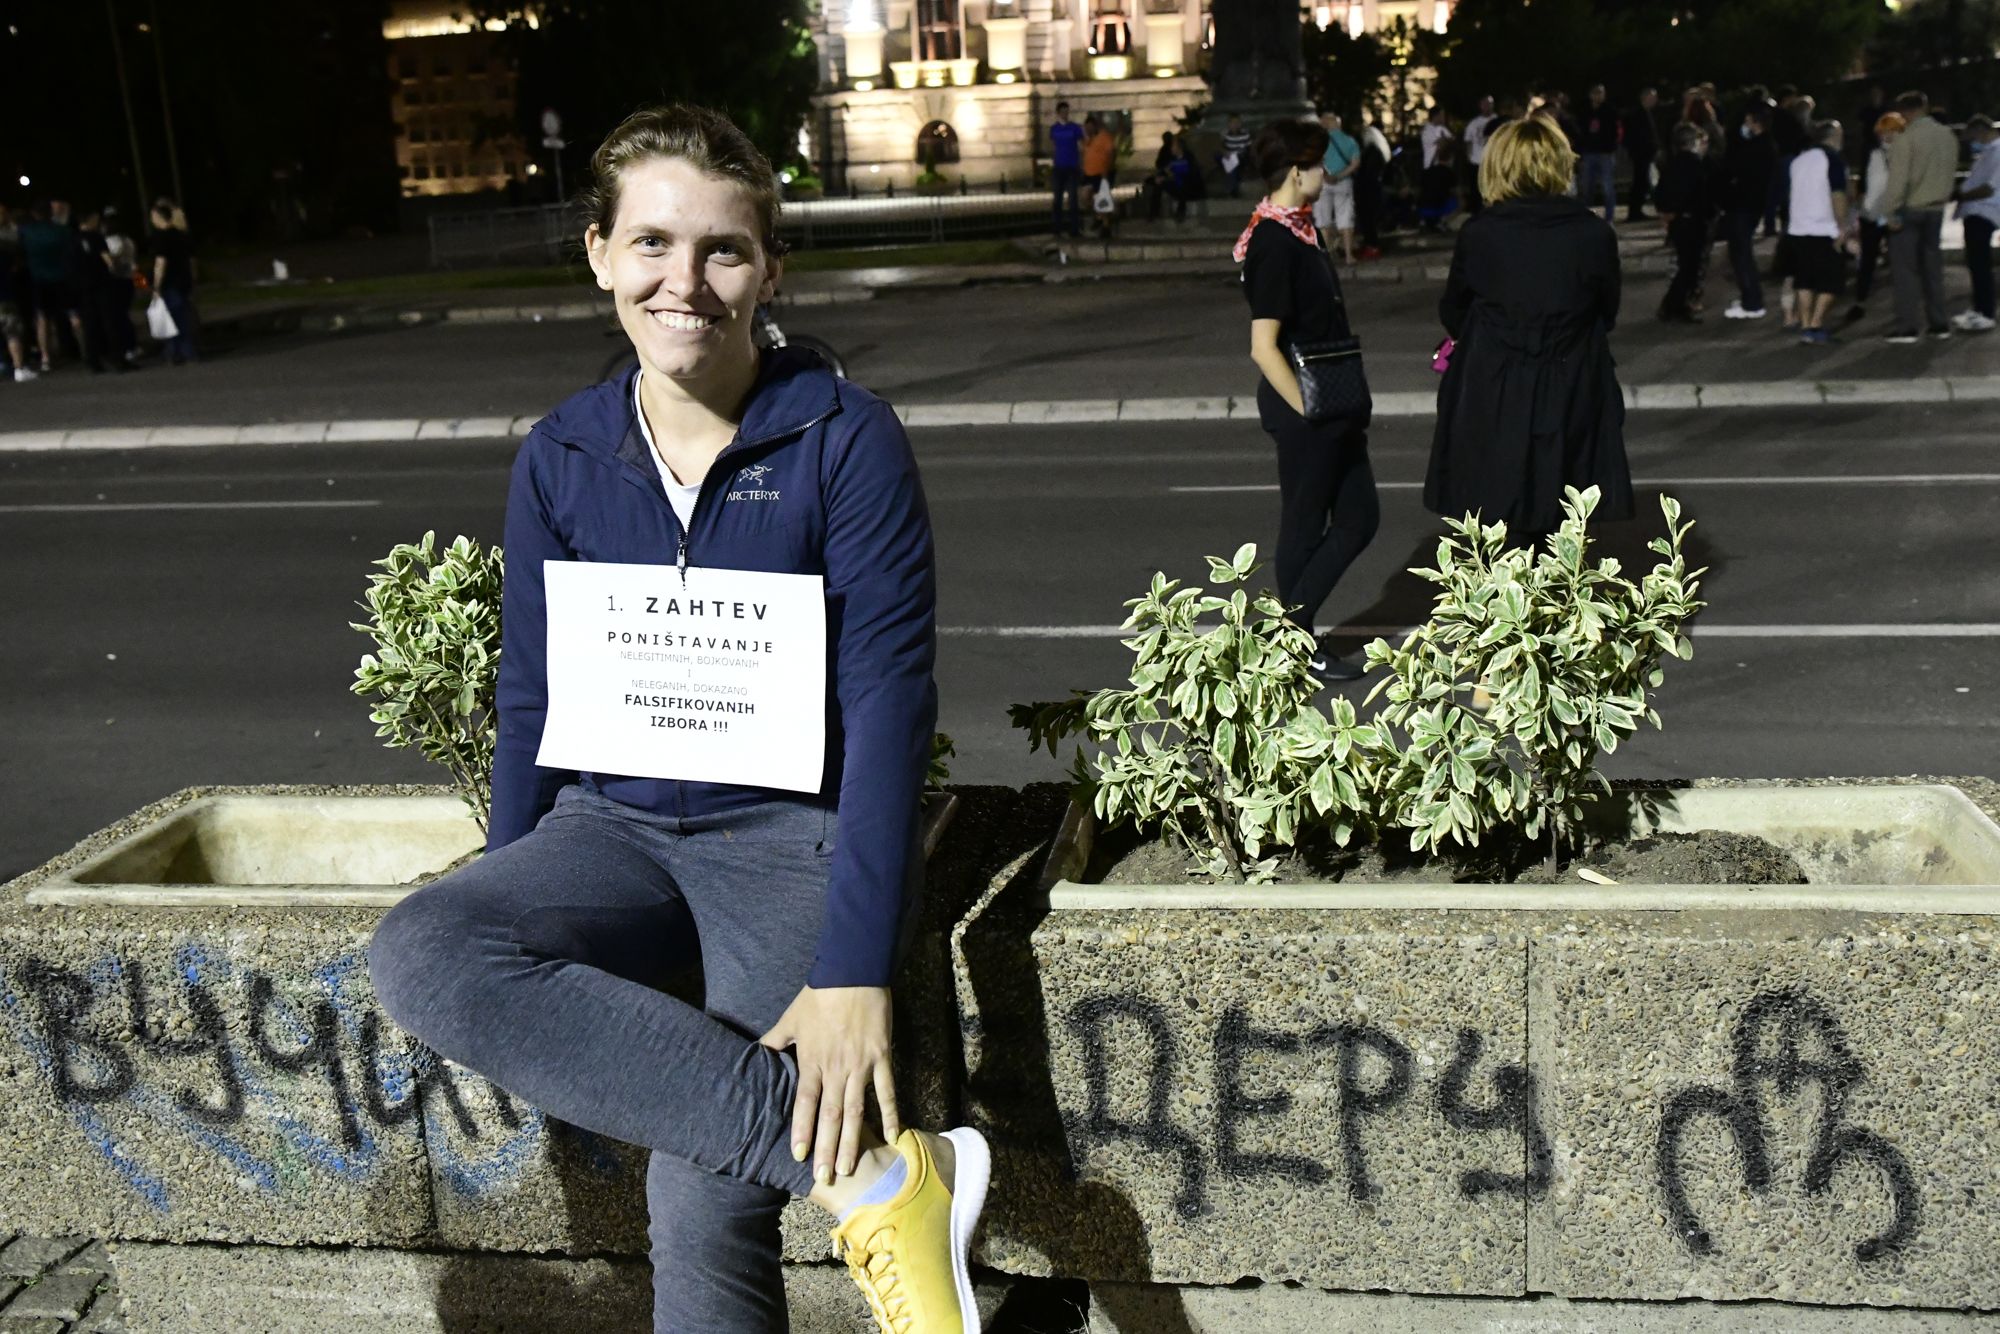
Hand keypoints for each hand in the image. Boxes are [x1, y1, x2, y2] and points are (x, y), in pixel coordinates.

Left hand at [760, 985, 899, 1184]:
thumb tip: (754, 1055)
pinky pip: (886, 1091)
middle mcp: (835, 1068)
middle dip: (827, 1148)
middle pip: (830, 1115)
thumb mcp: (790, 1018)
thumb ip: (774, 1042)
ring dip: (853, 1140)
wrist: (852, 972)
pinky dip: (890, 1113)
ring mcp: (860, 1065)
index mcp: (811, 1060)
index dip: (801, 1130)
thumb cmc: (819, 995)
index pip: (804, 1103)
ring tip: (850, 1168)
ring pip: (856, 1110)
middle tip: (825, 1177)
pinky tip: (893, 1136)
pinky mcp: (882, 1057)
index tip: (798, 1156)